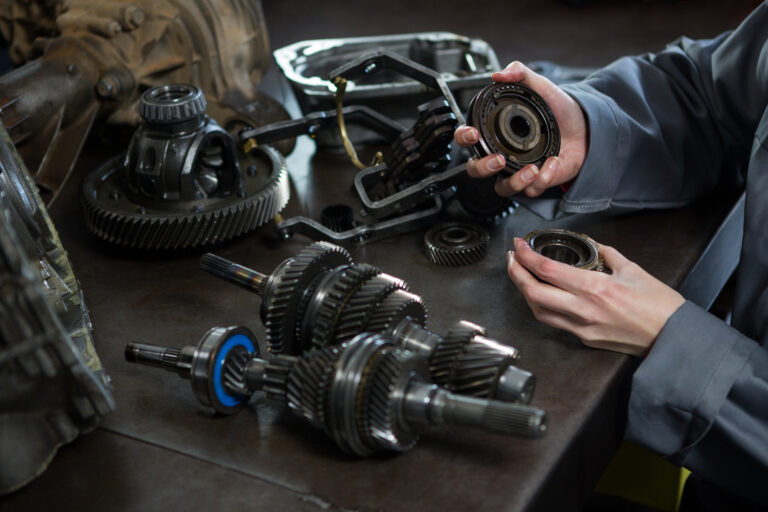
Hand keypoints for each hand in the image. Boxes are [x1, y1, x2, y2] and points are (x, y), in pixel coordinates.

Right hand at [455, 61, 588, 197]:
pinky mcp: (536, 182)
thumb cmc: (559, 110)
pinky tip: (553, 162)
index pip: (468, 139)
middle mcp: (502, 154)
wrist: (587, 126)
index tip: (473, 133)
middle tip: (498, 159)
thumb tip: (499, 74)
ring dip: (514, 182)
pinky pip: (531, 190)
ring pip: (502, 188)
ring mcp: (518, 170)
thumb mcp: (540, 86)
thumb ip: (520, 74)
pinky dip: (543, 179)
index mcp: (496, 133)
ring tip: (532, 170)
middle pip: (476, 170)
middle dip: (483, 167)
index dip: (464, 137)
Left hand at [507, 237, 684, 356]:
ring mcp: (582, 328)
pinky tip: (542, 296)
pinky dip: (543, 307)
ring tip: (522, 276)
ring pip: (539, 311)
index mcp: (595, 288)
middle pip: (533, 293)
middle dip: (516, 273)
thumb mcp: (633, 270)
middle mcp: (583, 310)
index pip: (547, 270)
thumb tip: (591, 244)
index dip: (526, 256)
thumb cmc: (660, 306)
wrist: (674, 337)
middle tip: (512, 259)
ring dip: (525, 293)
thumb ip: (607, 254)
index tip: (519, 245)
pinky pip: (556, 322)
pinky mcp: (585, 339)